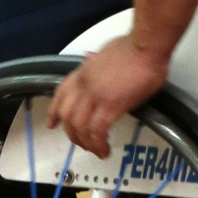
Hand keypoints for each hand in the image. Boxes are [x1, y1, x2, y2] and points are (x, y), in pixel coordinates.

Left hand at [47, 35, 167, 158]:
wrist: (145, 46)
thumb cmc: (132, 47)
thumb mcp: (104, 52)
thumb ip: (94, 60)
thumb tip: (90, 58)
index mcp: (82, 71)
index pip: (61, 94)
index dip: (54, 111)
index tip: (52, 124)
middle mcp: (84, 85)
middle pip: (67, 114)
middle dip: (72, 133)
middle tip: (82, 143)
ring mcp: (95, 96)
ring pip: (79, 126)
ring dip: (85, 143)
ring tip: (97, 151)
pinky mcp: (111, 105)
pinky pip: (98, 131)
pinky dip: (99, 144)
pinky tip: (106, 150)